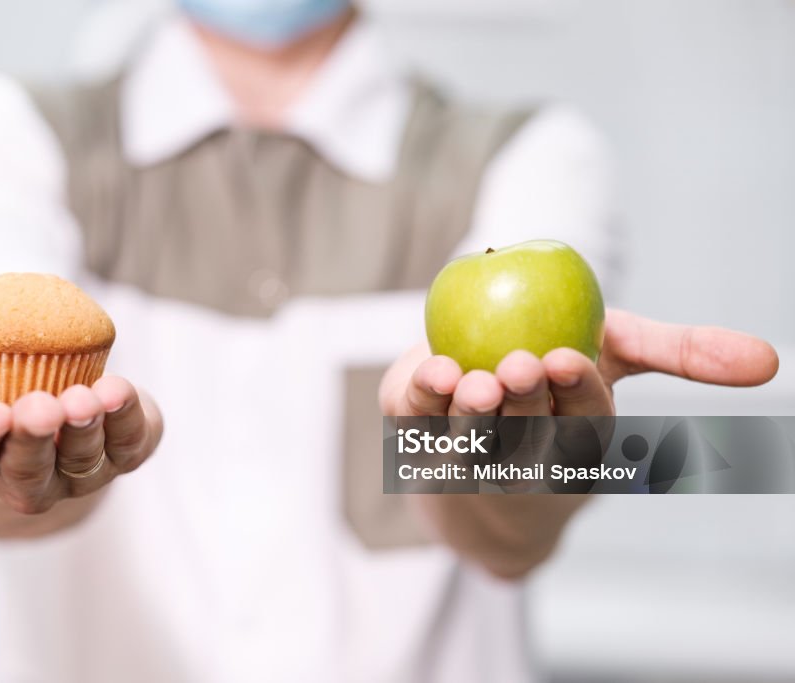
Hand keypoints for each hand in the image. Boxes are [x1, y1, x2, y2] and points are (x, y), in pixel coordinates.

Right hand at [0, 342, 161, 515]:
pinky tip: (121, 391)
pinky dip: (128, 420)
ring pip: (82, 464)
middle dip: (34, 443)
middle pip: (28, 474)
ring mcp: (80, 470)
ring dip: (84, 432)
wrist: (42, 385)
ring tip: (86, 397)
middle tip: (38, 407)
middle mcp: (27, 478)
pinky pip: (130, 443)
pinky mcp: (124, 449)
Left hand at [379, 309, 778, 578]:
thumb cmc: (561, 384)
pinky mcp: (417, 437)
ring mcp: (467, 455)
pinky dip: (419, 401)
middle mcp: (525, 455)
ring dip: (470, 414)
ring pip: (470, 440)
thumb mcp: (621, 357)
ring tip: (469, 379)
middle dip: (525, 403)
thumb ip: (681, 352)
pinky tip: (427, 375)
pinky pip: (416, 422)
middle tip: (518, 366)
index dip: (578, 395)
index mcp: (577, 438)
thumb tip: (772, 361)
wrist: (486, 426)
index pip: (584, 422)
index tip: (569, 360)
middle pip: (526, 434)